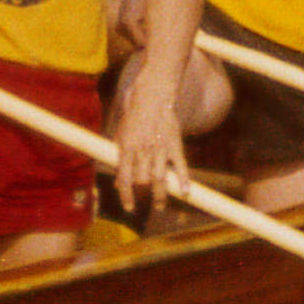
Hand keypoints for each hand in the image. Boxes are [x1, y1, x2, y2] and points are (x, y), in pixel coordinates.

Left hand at [110, 96, 187, 216]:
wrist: (152, 96)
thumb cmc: (134, 115)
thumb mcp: (121, 134)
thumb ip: (119, 157)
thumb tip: (117, 181)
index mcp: (127, 148)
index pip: (125, 178)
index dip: (126, 195)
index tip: (129, 208)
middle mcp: (143, 150)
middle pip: (143, 180)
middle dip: (143, 194)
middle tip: (146, 202)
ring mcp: (160, 148)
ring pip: (160, 177)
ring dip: (160, 195)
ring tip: (159, 206)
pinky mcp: (175, 144)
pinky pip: (181, 165)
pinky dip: (184, 179)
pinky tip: (185, 192)